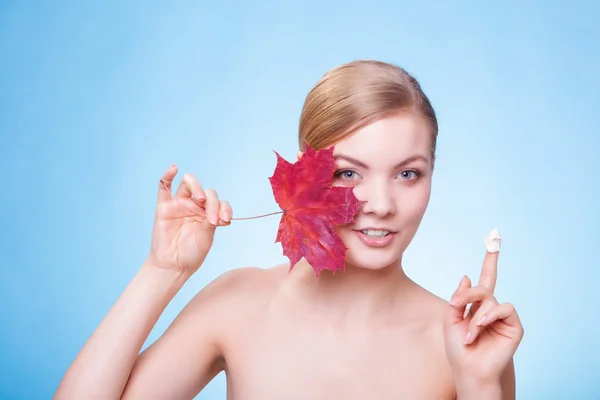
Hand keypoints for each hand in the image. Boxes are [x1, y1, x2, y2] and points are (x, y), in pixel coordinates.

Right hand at [144, 164, 231, 277]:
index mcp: (208, 214)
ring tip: (199, 199)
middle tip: (211, 216)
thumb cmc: (191, 254)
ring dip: (196, 186)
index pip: (219, 202)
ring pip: (188, 183)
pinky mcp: (164, 207)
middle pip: (206, 191)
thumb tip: (219, 213)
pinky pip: (164, 187)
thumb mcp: (207, 238)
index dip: (224, 208)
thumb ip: (211, 222)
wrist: (173, 265)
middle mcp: (195, 207)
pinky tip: (174, 169)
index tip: (224, 221)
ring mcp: (179, 205)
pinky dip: (168, 175)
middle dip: (212, 201)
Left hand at [444, 243, 523, 383]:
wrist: (469, 369)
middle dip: (467, 295)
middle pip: (482, 287)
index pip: (486, 278)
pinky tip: (480, 327)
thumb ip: (458, 298)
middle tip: (456, 305)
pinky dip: (488, 317)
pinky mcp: (514, 326)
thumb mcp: (450, 319)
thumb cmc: (459, 348)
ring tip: (468, 334)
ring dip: (474, 316)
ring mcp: (503, 316)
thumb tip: (466, 277)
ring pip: (489, 299)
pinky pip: (503, 308)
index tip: (494, 239)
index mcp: (477, 305)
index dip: (490, 260)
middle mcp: (492, 308)